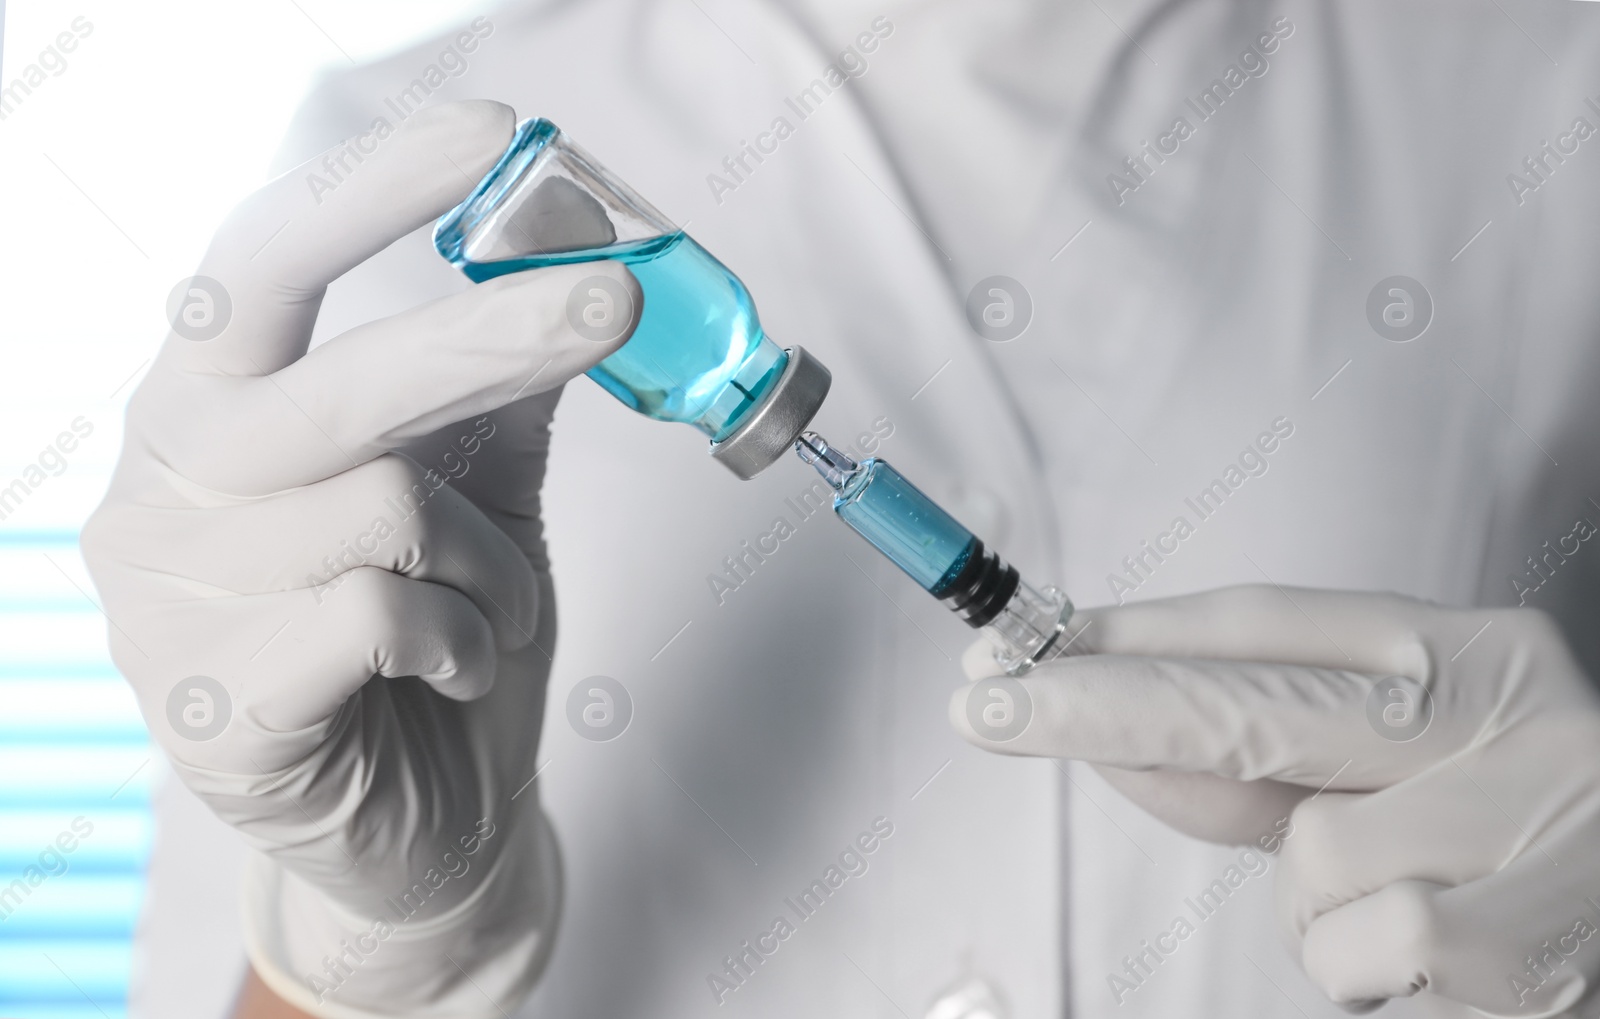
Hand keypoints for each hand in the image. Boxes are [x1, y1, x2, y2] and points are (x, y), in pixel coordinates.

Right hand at [82, 101, 639, 1015]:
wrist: (431, 830)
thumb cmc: (443, 647)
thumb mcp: (481, 501)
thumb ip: (498, 392)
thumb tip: (573, 251)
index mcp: (208, 417)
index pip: (261, 268)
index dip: (369, 193)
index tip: (495, 137)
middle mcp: (160, 494)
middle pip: (328, 380)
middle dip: (485, 337)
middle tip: (610, 302)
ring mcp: (167, 606)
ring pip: (382, 505)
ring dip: (488, 559)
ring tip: (490, 610)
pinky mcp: (213, 708)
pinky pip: (377, 612)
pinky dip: (458, 633)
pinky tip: (449, 669)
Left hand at [952, 585, 1599, 1016]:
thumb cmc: (1498, 846)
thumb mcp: (1395, 777)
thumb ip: (1267, 759)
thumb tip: (1110, 740)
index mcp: (1478, 651)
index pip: (1268, 624)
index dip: (1130, 635)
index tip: (1018, 644)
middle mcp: (1519, 711)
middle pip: (1256, 700)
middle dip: (1105, 705)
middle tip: (982, 703)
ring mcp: (1538, 818)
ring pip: (1314, 854)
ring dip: (1318, 903)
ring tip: (1410, 907)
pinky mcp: (1534, 940)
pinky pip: (1359, 947)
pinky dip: (1364, 967)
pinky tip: (1441, 968)